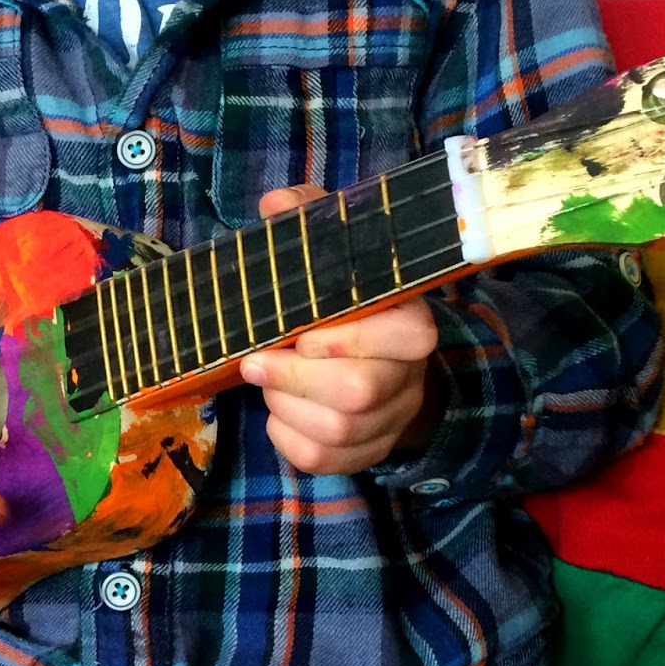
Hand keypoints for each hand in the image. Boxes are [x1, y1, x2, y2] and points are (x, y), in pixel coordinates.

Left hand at [240, 185, 441, 475]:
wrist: (365, 351)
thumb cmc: (339, 296)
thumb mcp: (326, 247)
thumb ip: (306, 220)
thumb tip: (276, 204)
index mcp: (410, 320)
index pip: (410, 338)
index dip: (352, 340)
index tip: (304, 332)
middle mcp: (409, 374)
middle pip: (361, 391)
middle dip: (294, 377)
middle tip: (254, 359)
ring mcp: (392, 417)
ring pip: (340, 430)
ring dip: (286, 405)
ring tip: (263, 379)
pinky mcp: (367, 449)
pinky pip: (324, 460)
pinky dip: (287, 438)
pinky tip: (275, 411)